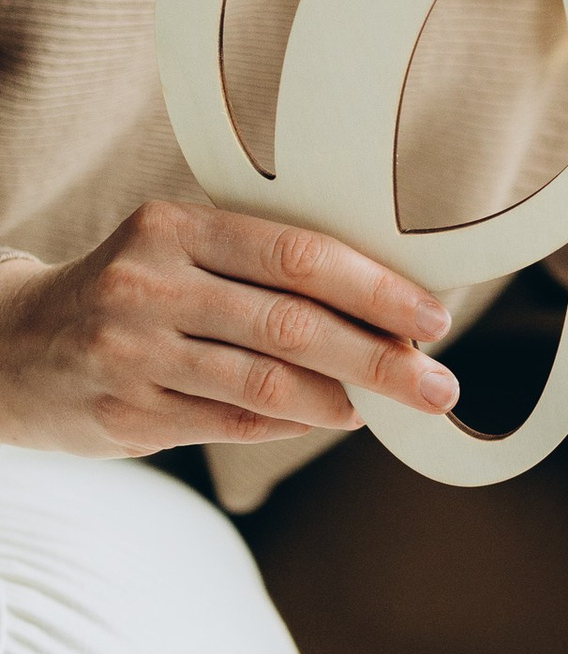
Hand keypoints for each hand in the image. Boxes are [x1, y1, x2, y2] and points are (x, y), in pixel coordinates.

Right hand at [0, 203, 457, 454]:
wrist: (9, 345)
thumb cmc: (126, 292)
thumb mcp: (175, 251)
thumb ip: (260, 270)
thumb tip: (380, 309)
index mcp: (173, 229)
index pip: (295, 255)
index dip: (374, 288)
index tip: (432, 316)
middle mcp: (149, 287)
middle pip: (292, 325)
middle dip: (379, 358)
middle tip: (438, 383)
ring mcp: (133, 355)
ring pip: (265, 383)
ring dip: (343, 400)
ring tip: (389, 406)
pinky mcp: (127, 415)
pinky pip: (232, 423)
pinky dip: (292, 423)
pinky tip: (329, 418)